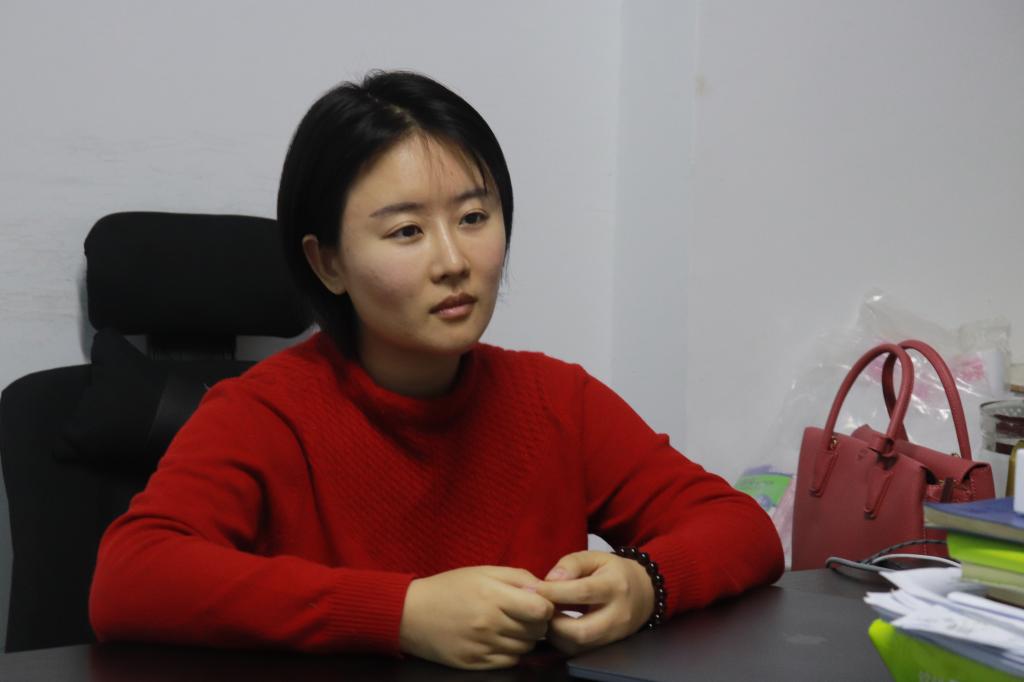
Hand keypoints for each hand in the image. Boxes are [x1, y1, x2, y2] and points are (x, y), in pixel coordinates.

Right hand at [399, 566, 553, 669]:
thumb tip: (544, 589)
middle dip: (536, 621)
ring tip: (507, 625)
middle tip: (522, 613)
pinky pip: (510, 661)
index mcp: (493, 595)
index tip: (536, 601)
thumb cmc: (450, 587)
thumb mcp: (483, 571)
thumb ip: (518, 576)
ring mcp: (482, 646)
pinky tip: (498, 638)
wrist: (411, 614)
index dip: (545, 605)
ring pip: (525, 648)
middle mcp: (489, 623)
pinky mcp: (476, 663)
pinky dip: (510, 651)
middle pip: (536, 630)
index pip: (541, 609)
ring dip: (524, 637)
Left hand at [534, 550, 654, 654]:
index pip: (581, 592)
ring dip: (556, 634)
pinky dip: (563, 641)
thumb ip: (572, 564)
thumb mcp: (595, 557)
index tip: (535, 588)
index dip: (554, 592)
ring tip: (546, 617)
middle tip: (539, 610)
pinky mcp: (608, 646)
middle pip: (581, 631)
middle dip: (553, 623)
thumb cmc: (614, 572)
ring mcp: (614, 635)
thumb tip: (549, 580)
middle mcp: (617, 615)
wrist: (644, 592)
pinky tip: (556, 626)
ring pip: (579, 646)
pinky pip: (581, 651)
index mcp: (614, 586)